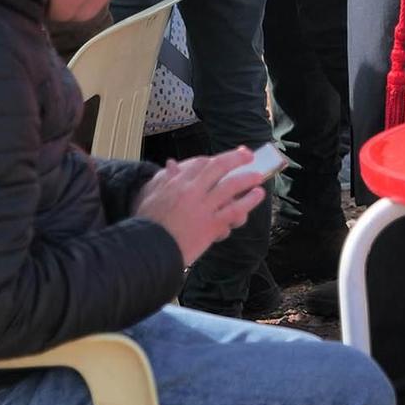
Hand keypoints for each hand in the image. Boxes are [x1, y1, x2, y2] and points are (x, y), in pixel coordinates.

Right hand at [133, 148, 269, 265]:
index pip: (199, 164)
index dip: (215, 159)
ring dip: (247, 179)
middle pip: (218, 167)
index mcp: (175, 183)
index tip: (225, 157)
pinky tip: (257, 195)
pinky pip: (235, 210)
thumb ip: (163, 181)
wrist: (147, 250)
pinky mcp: (211, 225)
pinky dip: (249, 202)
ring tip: (258, 177)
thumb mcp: (150, 198)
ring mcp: (203, 207)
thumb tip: (171, 164)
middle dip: (235, 159)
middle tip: (247, 155)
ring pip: (231, 187)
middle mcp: (191, 191)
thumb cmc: (146, 226)